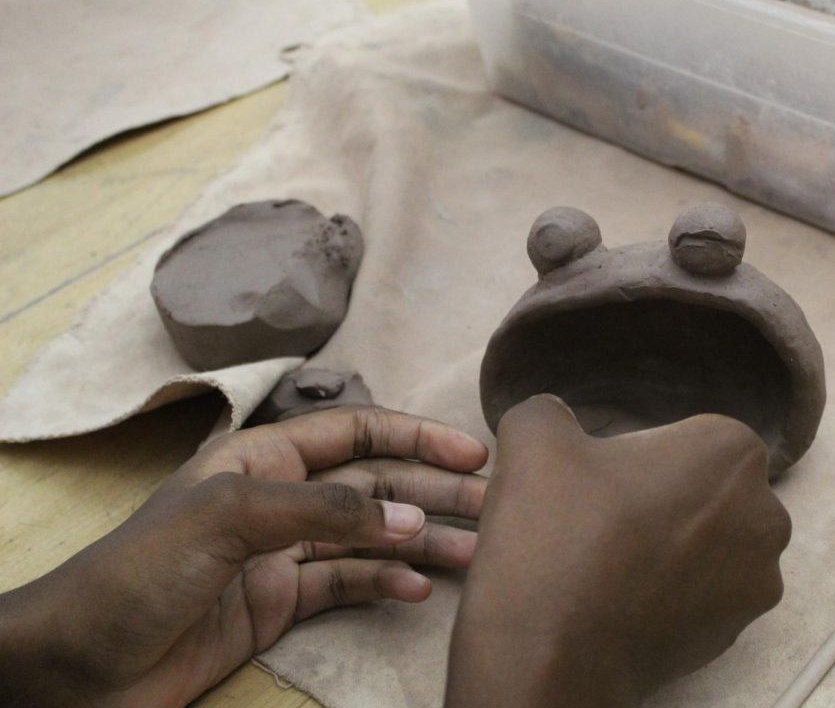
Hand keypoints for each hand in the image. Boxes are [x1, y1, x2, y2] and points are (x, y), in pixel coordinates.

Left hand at [0, 406, 487, 707]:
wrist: (80, 663)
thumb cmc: (141, 571)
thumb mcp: (231, 518)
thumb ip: (324, 509)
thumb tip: (408, 514)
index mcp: (262, 457)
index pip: (355, 431)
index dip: (416, 435)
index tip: (472, 450)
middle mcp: (279, 497)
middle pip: (374, 483)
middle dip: (433, 489)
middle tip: (493, 506)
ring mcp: (280, 552)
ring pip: (369, 536)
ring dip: (422, 541)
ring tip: (475, 554)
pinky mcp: (277, 603)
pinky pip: (346, 584)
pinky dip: (385, 584)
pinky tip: (419, 590)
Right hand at [445, 395, 791, 707]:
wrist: (551, 653)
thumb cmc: (556, 535)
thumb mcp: (534, 437)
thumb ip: (552, 411)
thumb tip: (556, 418)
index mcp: (732, 450)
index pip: (688, 435)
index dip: (639, 452)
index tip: (602, 479)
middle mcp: (766, 513)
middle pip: (707, 488)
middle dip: (664, 497)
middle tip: (604, 517)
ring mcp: (758, 580)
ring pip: (709, 542)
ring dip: (671, 545)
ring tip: (610, 561)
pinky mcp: (737, 632)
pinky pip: (704, 593)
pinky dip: (672, 591)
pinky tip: (623, 597)